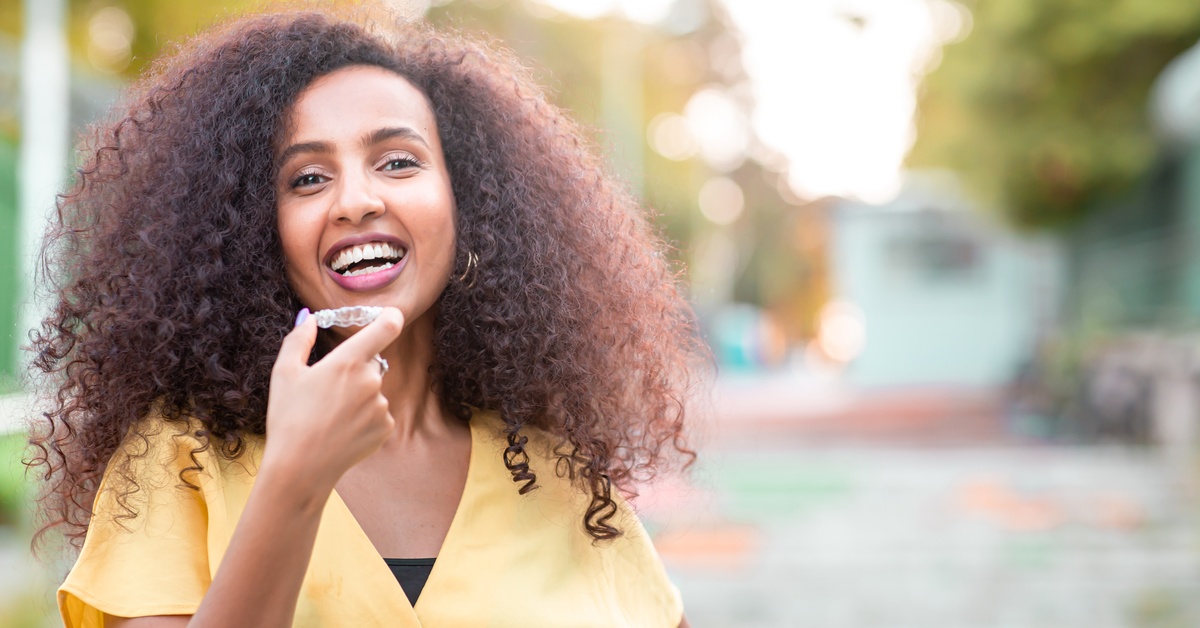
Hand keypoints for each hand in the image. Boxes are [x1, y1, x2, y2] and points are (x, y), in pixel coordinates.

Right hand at [261, 307, 403, 493]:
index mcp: (349, 361)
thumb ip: (299, 339)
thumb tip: (309, 318)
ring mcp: (381, 406)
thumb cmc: (288, 418)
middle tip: (328, 391)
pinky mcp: (386, 428)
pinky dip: (364, 419)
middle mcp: (372, 381)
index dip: (391, 317)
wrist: (299, 469)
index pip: (386, 327)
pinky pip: (378, 414)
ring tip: (330, 417)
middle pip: (372, 363)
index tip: (390, 314)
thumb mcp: (284, 373)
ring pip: (374, 390)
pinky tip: (341, 431)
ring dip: (359, 397)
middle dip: (355, 370)